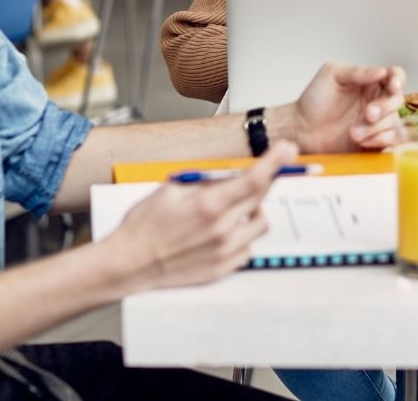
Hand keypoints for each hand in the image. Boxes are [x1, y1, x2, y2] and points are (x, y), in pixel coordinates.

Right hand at [111, 140, 296, 291]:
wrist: (128, 264)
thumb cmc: (144, 226)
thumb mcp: (171, 190)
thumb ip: (205, 182)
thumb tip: (230, 173)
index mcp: (209, 205)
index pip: (254, 178)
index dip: (275, 161)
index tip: (288, 149)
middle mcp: (222, 229)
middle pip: (261, 197)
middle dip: (265, 181)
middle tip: (260, 173)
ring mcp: (225, 251)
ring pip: (260, 223)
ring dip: (253, 211)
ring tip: (230, 209)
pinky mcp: (223, 268)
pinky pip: (248, 247)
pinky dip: (242, 235)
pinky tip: (222, 232)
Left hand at [287, 63, 405, 152]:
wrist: (301, 129)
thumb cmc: (314, 99)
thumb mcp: (332, 75)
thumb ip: (357, 72)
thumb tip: (382, 71)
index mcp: (371, 81)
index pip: (395, 75)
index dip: (398, 80)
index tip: (393, 87)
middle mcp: (378, 100)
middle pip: (397, 100)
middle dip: (384, 108)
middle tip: (367, 114)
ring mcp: (377, 122)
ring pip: (395, 123)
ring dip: (377, 128)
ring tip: (353, 133)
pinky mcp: (375, 141)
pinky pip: (391, 142)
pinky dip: (379, 141)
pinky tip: (362, 141)